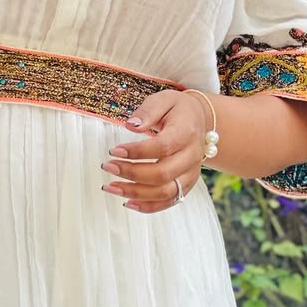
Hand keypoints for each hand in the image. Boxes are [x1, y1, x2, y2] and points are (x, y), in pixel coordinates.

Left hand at [100, 88, 210, 214]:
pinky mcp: (186, 184)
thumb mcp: (164, 99)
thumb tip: (131, 126)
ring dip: (136, 193)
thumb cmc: (177, 109)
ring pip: (166, 192)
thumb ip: (148, 111)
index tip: (113, 150)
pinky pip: (170, 201)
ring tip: (110, 186)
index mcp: (186, 133)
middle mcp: (192, 156)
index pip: (162, 147)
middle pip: (163, 173)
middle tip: (107, 166)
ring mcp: (191, 173)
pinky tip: (127, 202)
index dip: (136, 151)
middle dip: (132, 173)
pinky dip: (149, 206)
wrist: (199, 120)